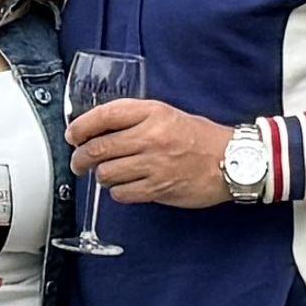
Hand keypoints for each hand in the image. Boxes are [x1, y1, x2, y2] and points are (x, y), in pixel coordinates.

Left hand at [64, 94, 243, 212]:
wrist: (233, 160)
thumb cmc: (200, 137)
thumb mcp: (168, 114)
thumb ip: (136, 118)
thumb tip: (98, 129)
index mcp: (153, 112)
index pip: (105, 115)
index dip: (81, 126)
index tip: (72, 134)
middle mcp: (151, 136)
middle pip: (99, 148)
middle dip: (81, 158)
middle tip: (78, 162)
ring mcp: (155, 164)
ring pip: (107, 173)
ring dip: (101, 176)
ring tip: (107, 174)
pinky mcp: (159, 188)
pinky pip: (123, 193)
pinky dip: (118, 192)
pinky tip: (125, 187)